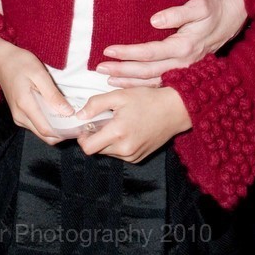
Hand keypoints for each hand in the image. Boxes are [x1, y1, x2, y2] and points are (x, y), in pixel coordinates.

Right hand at [0, 37, 70, 144]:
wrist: (1, 62)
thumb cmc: (20, 63)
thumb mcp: (39, 73)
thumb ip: (52, 94)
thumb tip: (68, 112)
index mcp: (25, 106)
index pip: (46, 131)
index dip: (64, 132)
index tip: (78, 126)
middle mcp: (20, 117)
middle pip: (45, 135)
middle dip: (62, 132)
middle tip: (76, 121)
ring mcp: (18, 118)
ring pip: (41, 132)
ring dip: (55, 128)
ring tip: (68, 115)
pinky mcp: (19, 116)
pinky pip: (36, 125)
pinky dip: (48, 122)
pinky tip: (56, 111)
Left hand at [76, 87, 190, 162]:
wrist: (174, 110)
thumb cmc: (147, 100)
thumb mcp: (119, 95)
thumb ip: (95, 104)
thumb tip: (80, 115)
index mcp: (118, 134)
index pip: (88, 148)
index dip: (82, 137)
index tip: (86, 124)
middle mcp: (124, 150)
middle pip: (97, 150)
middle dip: (95, 136)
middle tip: (103, 119)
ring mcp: (133, 156)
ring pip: (108, 152)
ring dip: (107, 140)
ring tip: (117, 122)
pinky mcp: (139, 158)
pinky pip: (120, 154)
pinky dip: (118, 144)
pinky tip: (126, 129)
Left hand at [96, 0, 246, 86]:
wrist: (231, 18)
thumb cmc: (212, 9)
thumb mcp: (199, 6)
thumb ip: (177, 13)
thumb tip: (155, 20)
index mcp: (184, 47)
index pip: (149, 52)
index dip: (128, 53)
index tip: (108, 50)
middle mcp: (183, 63)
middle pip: (147, 71)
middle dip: (123, 71)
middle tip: (100, 68)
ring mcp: (185, 70)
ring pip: (153, 81)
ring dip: (130, 82)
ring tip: (109, 80)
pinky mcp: (185, 72)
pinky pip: (161, 84)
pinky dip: (143, 86)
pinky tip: (130, 85)